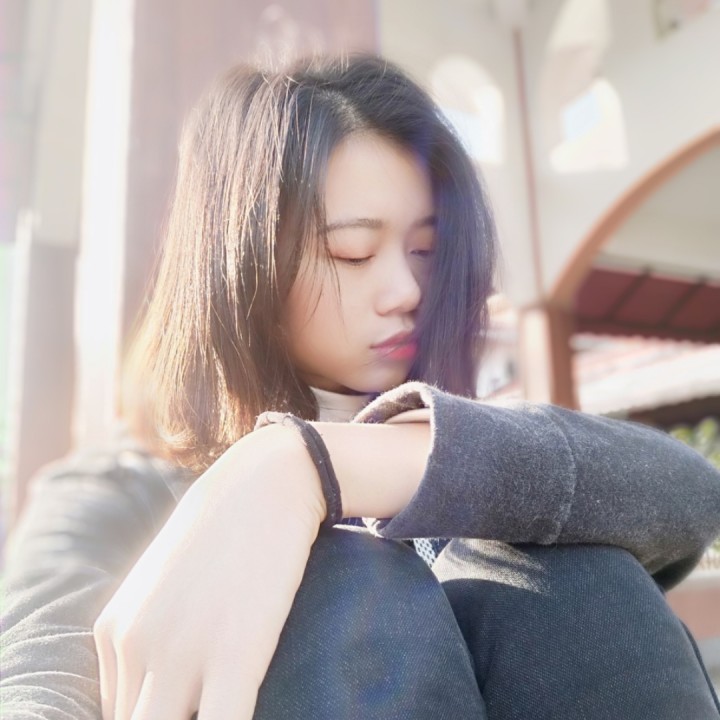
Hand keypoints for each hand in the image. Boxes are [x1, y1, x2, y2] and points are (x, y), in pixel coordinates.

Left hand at [93, 425, 325, 718]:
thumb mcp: (168, 578)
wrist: (266, 480)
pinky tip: (249, 710)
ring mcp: (182, 651)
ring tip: (222, 705)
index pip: (117, 715)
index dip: (157, 717)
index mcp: (115, 631)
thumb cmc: (225, 527)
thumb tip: (165, 679)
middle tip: (199, 707)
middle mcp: (136, 645)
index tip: (186, 705)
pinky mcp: (236, 653)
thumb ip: (153, 627)